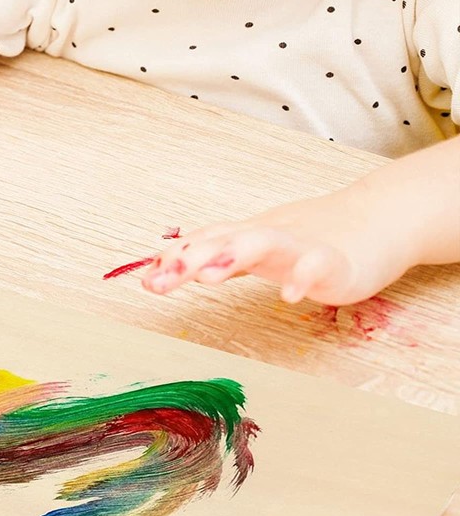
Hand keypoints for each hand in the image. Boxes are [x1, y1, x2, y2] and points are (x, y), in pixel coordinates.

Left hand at [141, 184, 413, 305]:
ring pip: (262, 243)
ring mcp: (298, 245)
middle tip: (160, 278)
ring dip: (233, 255)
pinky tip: (289, 294)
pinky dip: (302, 276)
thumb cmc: (303, 238)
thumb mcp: (253, 250)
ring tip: (209, 275)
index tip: (144, 280)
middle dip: (190, 257)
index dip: (172, 259)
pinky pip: (316, 266)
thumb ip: (214, 260)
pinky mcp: (333, 260)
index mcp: (242, 237)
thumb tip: (165, 269)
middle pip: (221, 240)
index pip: (201, 242)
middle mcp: (263, 236)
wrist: (371, 220)